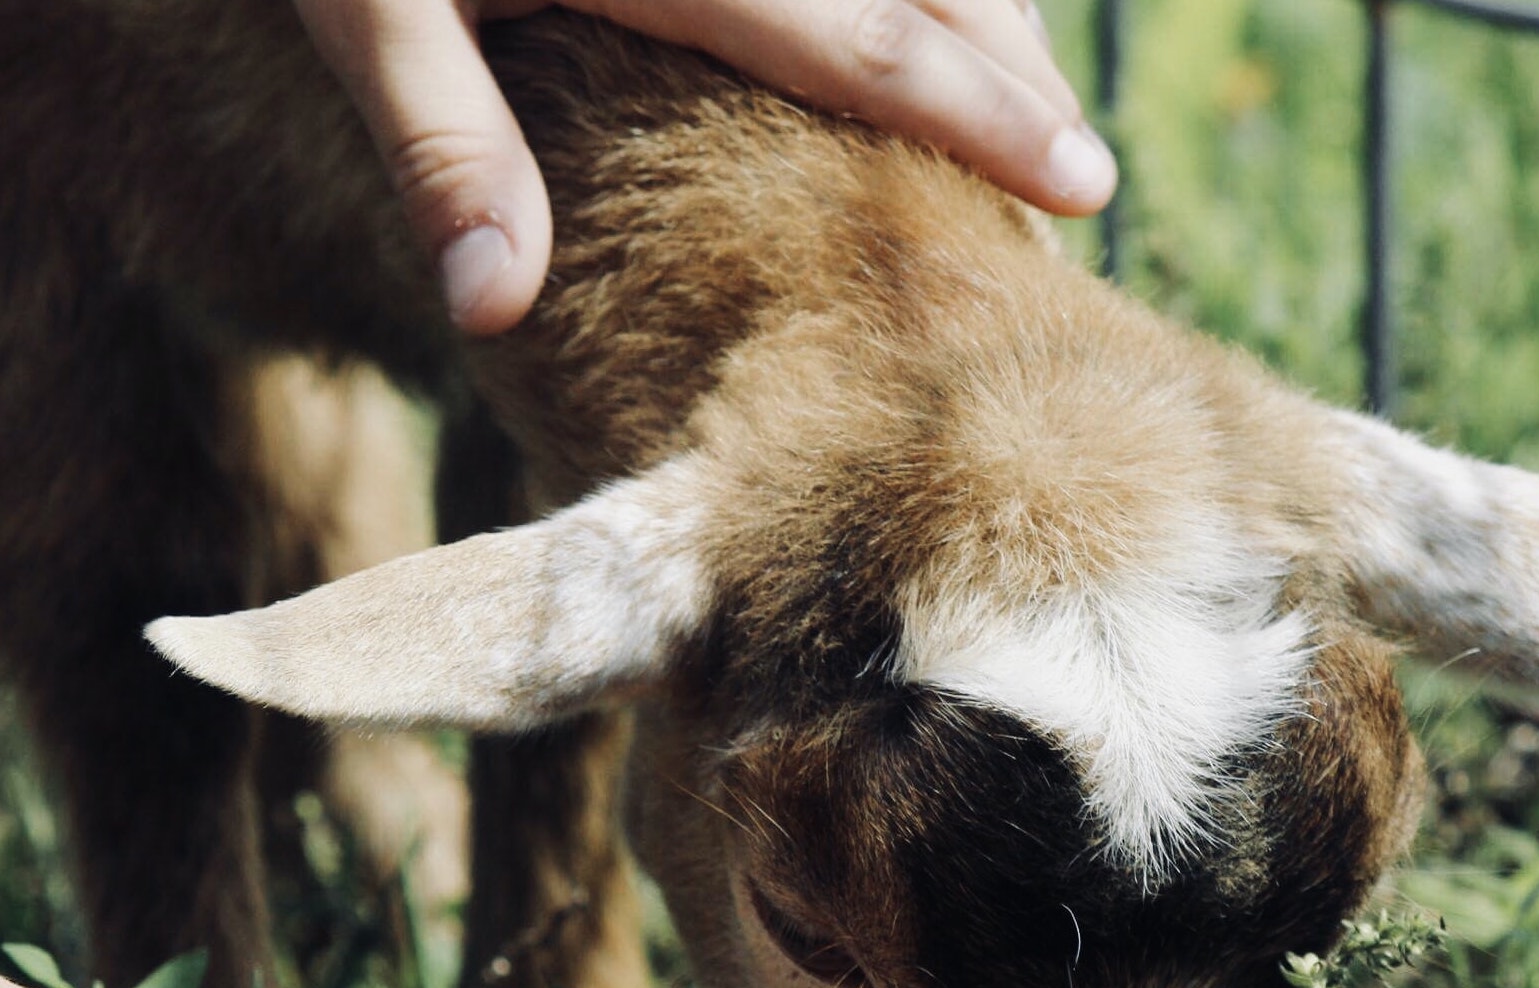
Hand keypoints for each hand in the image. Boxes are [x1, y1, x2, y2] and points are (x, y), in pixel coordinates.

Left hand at [292, 0, 1116, 335]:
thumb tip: (493, 311)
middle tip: (1082, 163)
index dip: (984, 119)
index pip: (868, 44)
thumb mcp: (358, 0)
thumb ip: (441, 144)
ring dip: (976, 2)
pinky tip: (913, 11)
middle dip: (1012, 65)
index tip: (1084, 184)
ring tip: (1024, 85)